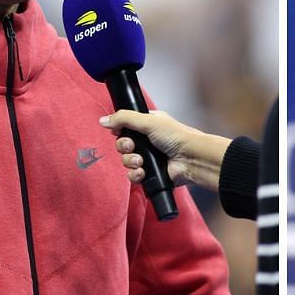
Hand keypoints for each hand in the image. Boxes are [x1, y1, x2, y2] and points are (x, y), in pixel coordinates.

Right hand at [99, 110, 229, 190]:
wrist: (190, 158)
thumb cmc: (175, 136)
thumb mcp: (148, 121)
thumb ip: (124, 119)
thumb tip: (103, 120)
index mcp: (147, 125)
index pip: (124, 128)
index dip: (119, 131)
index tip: (119, 132)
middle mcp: (146, 141)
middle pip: (122, 145)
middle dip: (124, 147)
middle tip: (133, 147)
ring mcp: (148, 158)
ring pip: (126, 161)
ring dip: (130, 162)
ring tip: (141, 161)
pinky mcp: (149, 174)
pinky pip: (132, 176)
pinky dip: (135, 175)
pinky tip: (142, 172)